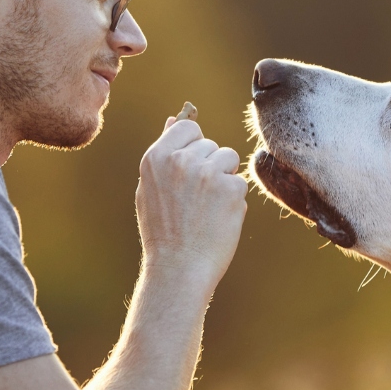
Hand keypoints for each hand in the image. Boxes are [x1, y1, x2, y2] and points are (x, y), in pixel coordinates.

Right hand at [135, 117, 247, 284]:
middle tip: (195, 200)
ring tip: (207, 208)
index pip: (186, 127)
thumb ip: (164, 154)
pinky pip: (240, 182)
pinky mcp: (230, 188)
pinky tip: (218, 218)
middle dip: (209, 166)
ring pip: (228, 159)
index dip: (193, 146)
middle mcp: (181, 160)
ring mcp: (207, 173)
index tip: (190, 168)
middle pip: (210, 144)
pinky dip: (234, 200)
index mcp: (156, 157)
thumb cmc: (164, 232)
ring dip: (224, 179)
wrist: (179, 269)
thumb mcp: (150, 189)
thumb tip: (172, 120)